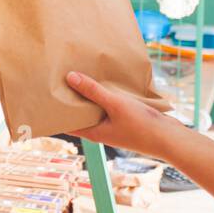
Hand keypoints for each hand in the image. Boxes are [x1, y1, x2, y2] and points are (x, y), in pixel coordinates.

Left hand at [64, 71, 182, 160]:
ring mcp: (113, 125)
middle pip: (80, 113)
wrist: (169, 138)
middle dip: (71, 99)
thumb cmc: (141, 125)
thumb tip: (70, 78)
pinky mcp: (124, 119)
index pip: (66, 123)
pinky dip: (104, 94)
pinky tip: (104, 80)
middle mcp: (100, 130)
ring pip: (95, 108)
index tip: (44, 97)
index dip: (55, 111)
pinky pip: (109, 105)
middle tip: (58, 79)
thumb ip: (93, 91)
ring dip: (88, 94)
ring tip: (79, 74)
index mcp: (93, 132)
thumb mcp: (115, 104)